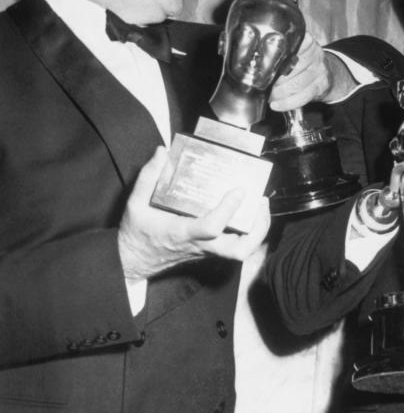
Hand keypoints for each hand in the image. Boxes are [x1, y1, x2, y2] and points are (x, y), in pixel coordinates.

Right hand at [118, 147, 270, 279]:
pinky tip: (249, 212)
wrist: (134, 260)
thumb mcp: (136, 203)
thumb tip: (162, 153)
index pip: (212, 226)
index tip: (238, 190)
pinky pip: (236, 247)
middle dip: (256, 228)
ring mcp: (207, 250)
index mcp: (182, 232)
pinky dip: (249, 232)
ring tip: (260, 206)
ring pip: (241, 251)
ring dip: (257, 231)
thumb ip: (148, 176)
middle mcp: (200, 244)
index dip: (228, 209)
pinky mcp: (210, 250)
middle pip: (238, 249)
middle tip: (260, 203)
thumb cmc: (137, 232)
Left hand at [269, 32, 333, 110]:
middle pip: (292, 67)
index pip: (290, 47)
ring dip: (279, 93)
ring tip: (270, 96)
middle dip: (275, 79)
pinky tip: (277, 105)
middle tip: (262, 85)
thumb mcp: (298, 50)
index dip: (275, 58)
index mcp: (307, 42)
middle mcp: (315, 54)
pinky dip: (287, 103)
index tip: (263, 67)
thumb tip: (256, 60)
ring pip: (296, 84)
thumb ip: (282, 52)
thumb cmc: (305, 62)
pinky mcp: (321, 86)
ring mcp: (320, 70)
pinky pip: (302, 96)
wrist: (328, 73)